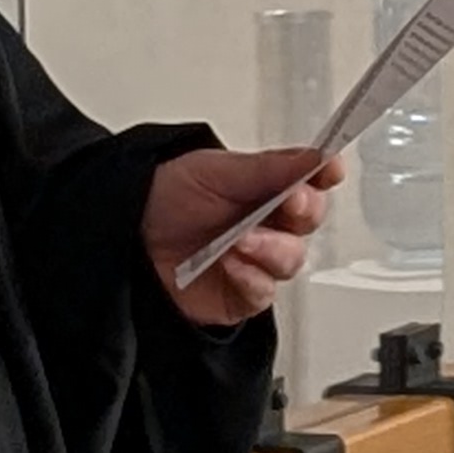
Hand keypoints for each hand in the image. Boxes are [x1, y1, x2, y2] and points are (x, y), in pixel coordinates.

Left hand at [143, 146, 344, 328]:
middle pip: (309, 221)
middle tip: (290, 202)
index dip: (323, 174)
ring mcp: (256, 261)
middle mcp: (268, 224)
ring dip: (273, 248)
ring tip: (243, 239)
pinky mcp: (241, 295)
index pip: (309, 180)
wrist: (125, 238)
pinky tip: (233, 264)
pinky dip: (252, 278)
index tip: (329, 170)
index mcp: (266, 187)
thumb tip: (315, 157)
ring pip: (291, 259)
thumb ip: (268, 169)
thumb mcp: (215, 171)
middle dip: (304, 211)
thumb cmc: (166, 197)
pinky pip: (262, 292)